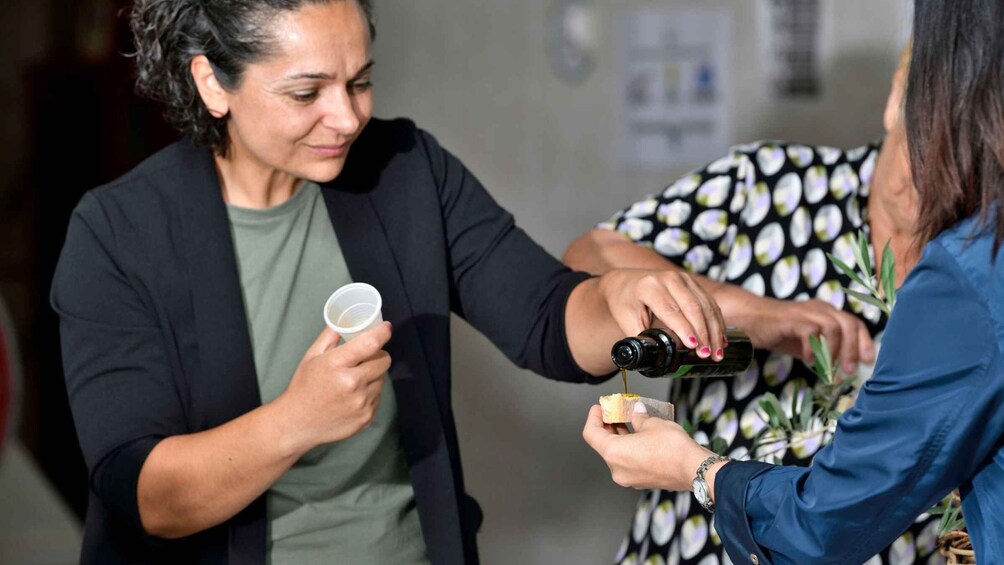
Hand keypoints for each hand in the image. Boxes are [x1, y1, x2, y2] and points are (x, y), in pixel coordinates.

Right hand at [278, 322, 392, 449]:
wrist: (297, 423)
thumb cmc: (304, 386)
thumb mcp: (312, 356)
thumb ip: (331, 335)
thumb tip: (346, 317)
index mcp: (336, 365)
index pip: (370, 343)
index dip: (383, 333)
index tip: (386, 328)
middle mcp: (352, 384)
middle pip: (383, 360)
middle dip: (378, 355)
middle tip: (366, 357)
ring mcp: (361, 402)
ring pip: (382, 379)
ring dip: (374, 375)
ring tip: (355, 379)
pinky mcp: (367, 417)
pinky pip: (379, 397)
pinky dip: (370, 393)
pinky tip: (354, 396)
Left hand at [582, 404, 710, 490]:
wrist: (694, 468)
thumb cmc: (672, 448)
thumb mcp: (651, 423)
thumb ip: (638, 417)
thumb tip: (636, 412)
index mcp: (613, 453)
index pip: (591, 434)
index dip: (593, 418)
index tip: (599, 408)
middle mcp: (617, 469)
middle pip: (604, 444)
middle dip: (609, 426)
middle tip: (615, 411)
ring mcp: (630, 478)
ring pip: (617, 454)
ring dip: (620, 436)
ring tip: (628, 420)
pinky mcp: (642, 480)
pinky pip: (629, 462)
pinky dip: (630, 448)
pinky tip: (639, 435)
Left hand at [597, 269, 726, 359]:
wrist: (624, 282)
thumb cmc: (624, 302)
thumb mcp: (626, 321)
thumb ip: (642, 338)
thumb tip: (661, 356)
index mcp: (649, 286)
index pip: (670, 310)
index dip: (683, 329)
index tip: (693, 346)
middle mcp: (668, 278)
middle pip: (692, 307)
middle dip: (703, 333)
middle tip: (707, 355)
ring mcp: (683, 278)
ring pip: (705, 305)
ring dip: (714, 330)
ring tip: (717, 353)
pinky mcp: (692, 283)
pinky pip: (709, 303)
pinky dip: (717, 322)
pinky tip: (720, 339)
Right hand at [729, 296, 873, 372]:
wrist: (747, 319)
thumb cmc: (778, 332)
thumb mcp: (807, 343)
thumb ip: (825, 350)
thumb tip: (845, 368)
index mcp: (826, 312)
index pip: (854, 323)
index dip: (864, 342)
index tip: (867, 362)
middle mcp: (820, 308)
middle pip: (848, 323)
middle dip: (853, 349)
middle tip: (848, 370)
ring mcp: (805, 312)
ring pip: (833, 327)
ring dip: (835, 351)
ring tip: (829, 369)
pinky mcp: (791, 319)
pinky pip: (811, 332)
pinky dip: (812, 349)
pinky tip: (807, 361)